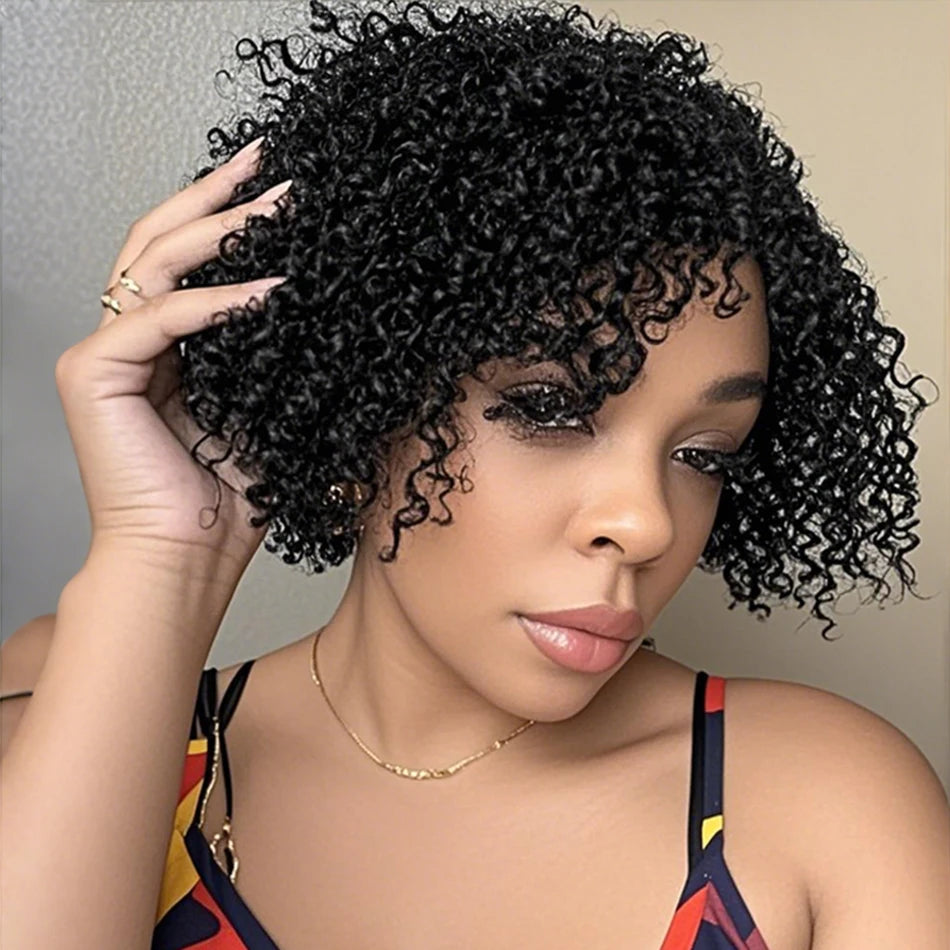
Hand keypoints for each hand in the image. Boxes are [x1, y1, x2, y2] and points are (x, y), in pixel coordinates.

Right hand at [55, 139, 291, 575]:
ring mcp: (104, 352)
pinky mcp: (95, 374)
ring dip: (219, 229)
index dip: (227, 218)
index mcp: (164, 346)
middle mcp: (127, 339)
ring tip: (276, 203)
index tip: (279, 189)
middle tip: (269, 161)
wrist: (190, 558)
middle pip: (160, 241)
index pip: (187, 260)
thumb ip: (273, 350)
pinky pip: (162, 319)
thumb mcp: (264, 405)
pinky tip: (268, 291)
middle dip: (216, 196)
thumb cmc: (227, 498)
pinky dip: (216, 303)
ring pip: (153, 262)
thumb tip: (319, 300)